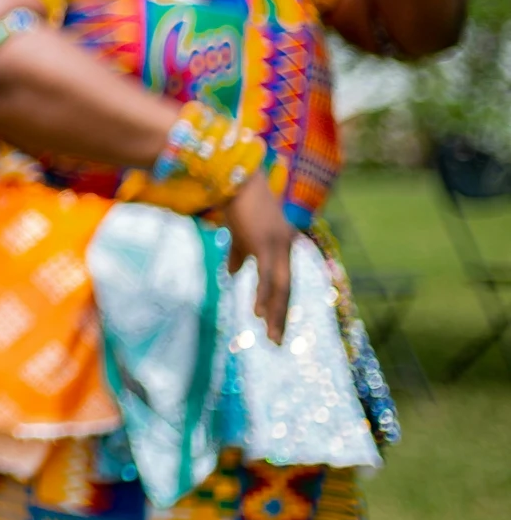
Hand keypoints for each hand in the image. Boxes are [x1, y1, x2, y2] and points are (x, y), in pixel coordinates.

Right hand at [224, 175, 294, 343]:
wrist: (233, 177)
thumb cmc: (234, 200)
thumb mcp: (239, 232)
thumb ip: (240, 254)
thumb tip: (234, 275)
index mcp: (282, 242)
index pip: (283, 279)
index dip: (278, 302)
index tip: (272, 323)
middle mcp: (286, 245)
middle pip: (287, 288)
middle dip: (281, 316)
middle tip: (276, 341)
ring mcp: (278, 245)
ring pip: (281, 288)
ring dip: (275, 314)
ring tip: (271, 336)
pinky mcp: (266, 244)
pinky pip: (268, 277)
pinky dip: (264, 297)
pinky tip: (258, 313)